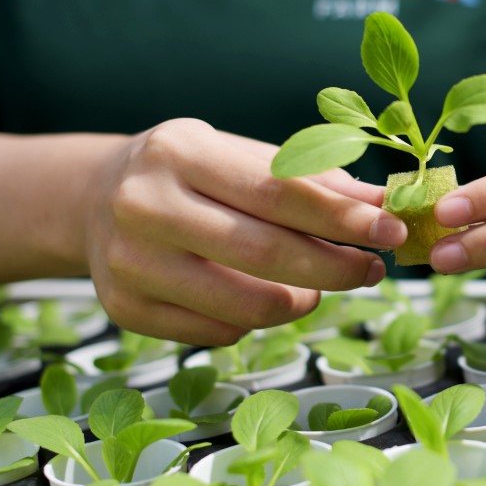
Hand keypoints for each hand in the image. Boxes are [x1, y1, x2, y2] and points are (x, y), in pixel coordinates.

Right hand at [82, 118, 406, 345]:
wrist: (94, 198)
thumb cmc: (190, 173)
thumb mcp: (240, 155)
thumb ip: (309, 178)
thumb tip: (381, 204)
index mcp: (178, 153)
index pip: (277, 192)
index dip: (341, 217)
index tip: (391, 230)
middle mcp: (143, 206)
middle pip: (264, 254)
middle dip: (335, 266)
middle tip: (373, 268)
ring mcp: (128, 263)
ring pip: (244, 306)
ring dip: (302, 302)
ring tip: (319, 286)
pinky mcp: (124, 310)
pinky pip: (219, 332)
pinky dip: (256, 321)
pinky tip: (262, 296)